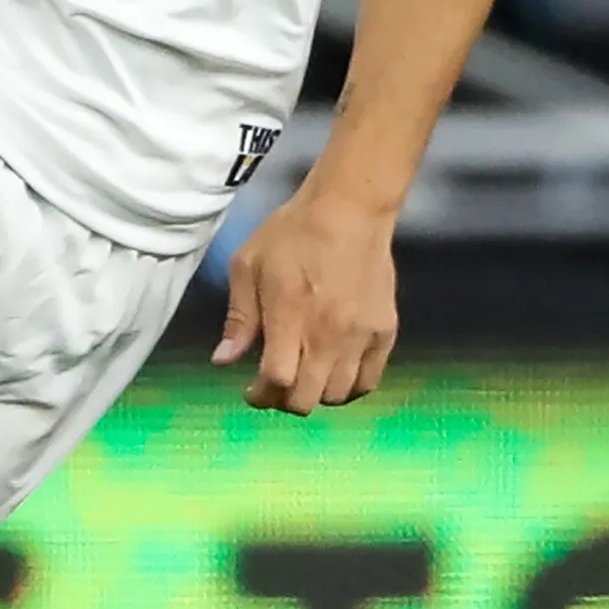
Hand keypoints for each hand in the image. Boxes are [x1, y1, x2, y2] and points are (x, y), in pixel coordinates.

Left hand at [211, 187, 399, 414]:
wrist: (351, 209)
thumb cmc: (293, 232)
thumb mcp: (249, 264)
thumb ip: (238, 317)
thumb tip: (223, 361)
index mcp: (290, 317)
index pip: (276, 380)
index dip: (260, 394)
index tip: (251, 389)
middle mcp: (328, 334)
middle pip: (306, 399)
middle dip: (284, 399)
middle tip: (275, 384)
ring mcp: (360, 335)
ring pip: (337, 395)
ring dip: (315, 393)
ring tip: (304, 375)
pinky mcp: (385, 331)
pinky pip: (369, 380)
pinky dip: (350, 387)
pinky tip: (334, 372)